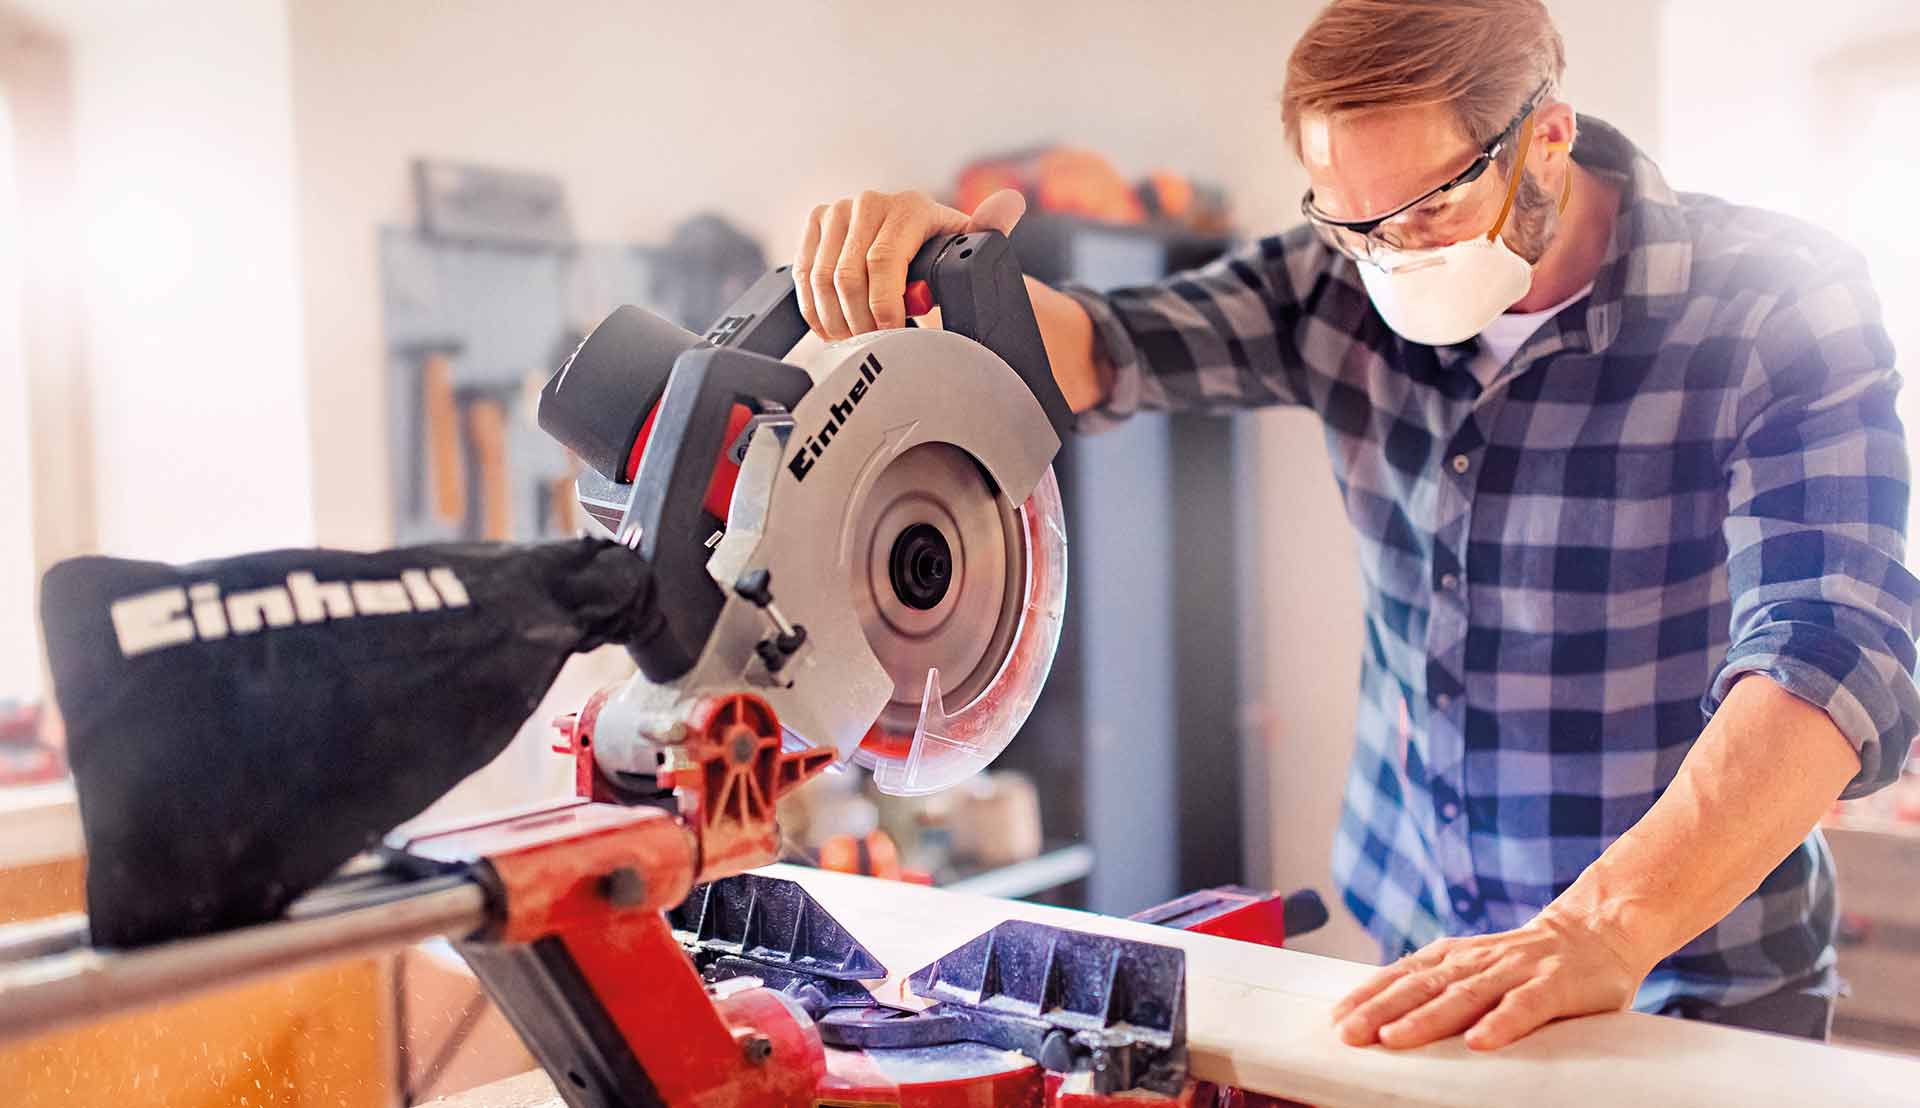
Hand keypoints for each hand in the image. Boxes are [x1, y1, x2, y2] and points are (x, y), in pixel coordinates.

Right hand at [792, 188, 1025, 340]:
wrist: (914, 240)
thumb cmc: (942, 250)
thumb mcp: (969, 245)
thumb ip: (989, 230)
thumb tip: (1009, 205)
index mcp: (909, 206)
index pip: (883, 261)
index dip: (884, 306)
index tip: (893, 332)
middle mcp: (869, 202)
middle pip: (847, 275)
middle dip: (859, 320)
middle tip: (872, 345)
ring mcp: (837, 211)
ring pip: (820, 279)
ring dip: (834, 319)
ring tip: (854, 340)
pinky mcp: (815, 225)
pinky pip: (802, 274)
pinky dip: (814, 309)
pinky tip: (832, 326)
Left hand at [1329, 907, 1651, 1050]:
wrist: (1597, 931)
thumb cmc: (1525, 963)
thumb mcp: (1477, 968)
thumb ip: (1440, 988)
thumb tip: (1386, 1017)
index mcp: (1454, 956)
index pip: (1402, 976)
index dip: (1367, 996)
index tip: (1335, 1020)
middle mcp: (1477, 960)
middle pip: (1422, 986)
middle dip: (1381, 1010)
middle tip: (1349, 1034)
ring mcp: (1515, 970)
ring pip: (1464, 995)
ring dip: (1426, 1018)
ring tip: (1394, 1039)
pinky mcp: (1554, 986)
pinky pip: (1525, 1006)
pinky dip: (1501, 1023)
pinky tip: (1480, 1042)